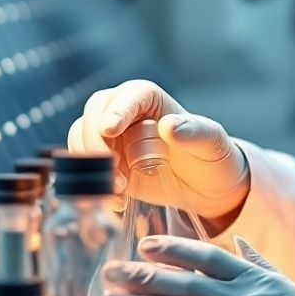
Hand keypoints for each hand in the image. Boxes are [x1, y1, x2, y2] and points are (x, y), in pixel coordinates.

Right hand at [67, 80, 249, 218]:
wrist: (206, 187)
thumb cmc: (211, 157)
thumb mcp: (213, 144)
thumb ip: (196, 133)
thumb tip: (168, 127)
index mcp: (152, 99)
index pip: (129, 94)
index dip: (117, 109)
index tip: (110, 129)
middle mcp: (127, 113)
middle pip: (94, 112)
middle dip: (95, 140)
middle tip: (112, 168)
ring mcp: (112, 138)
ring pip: (81, 138)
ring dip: (91, 165)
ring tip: (120, 189)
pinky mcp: (105, 162)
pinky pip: (84, 166)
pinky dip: (92, 183)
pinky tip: (117, 201)